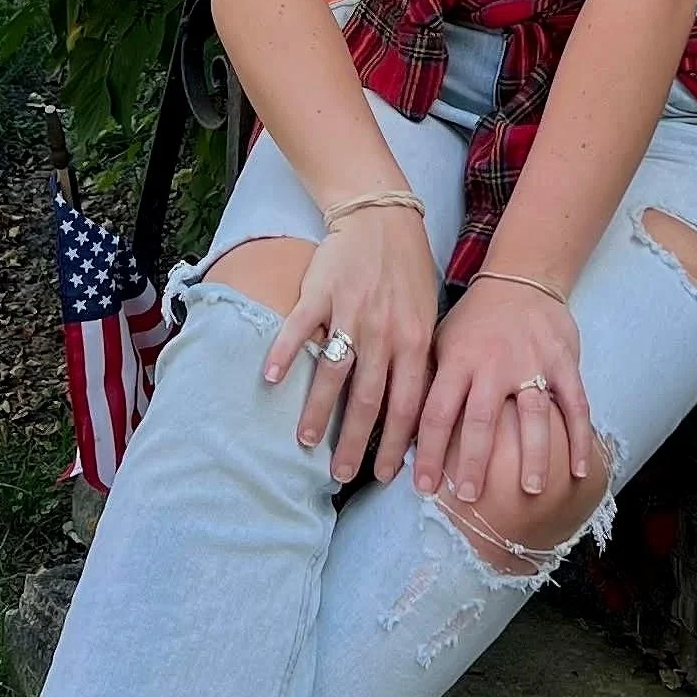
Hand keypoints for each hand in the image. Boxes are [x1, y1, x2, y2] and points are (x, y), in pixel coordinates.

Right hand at [262, 207, 440, 484]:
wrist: (382, 219)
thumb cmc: (407, 274)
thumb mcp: (427, 317)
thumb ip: (418, 362)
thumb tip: (416, 414)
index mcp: (414, 342)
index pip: (407, 405)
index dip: (395, 444)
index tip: (385, 477)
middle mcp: (385, 333)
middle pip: (368, 399)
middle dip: (355, 442)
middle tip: (341, 474)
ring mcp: (351, 313)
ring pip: (334, 372)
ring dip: (318, 411)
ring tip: (306, 441)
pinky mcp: (321, 293)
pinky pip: (300, 328)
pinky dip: (284, 353)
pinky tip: (269, 378)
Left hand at [412, 277, 593, 505]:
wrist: (522, 279)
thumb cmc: (474, 320)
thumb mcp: (440, 341)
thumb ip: (428, 381)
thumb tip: (401, 430)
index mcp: (458, 360)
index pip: (437, 412)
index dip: (429, 452)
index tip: (424, 487)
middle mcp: (494, 364)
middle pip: (482, 420)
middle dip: (474, 462)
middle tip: (470, 497)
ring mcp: (532, 364)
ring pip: (533, 415)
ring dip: (533, 455)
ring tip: (531, 490)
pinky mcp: (563, 363)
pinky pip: (575, 404)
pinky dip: (578, 438)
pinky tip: (577, 470)